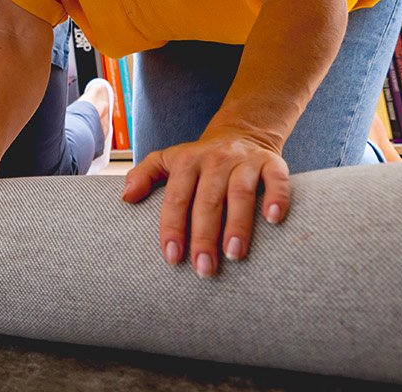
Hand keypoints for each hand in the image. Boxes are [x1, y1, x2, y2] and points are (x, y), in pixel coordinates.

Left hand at [121, 130, 290, 277]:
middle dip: (204, 237)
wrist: (242, 132)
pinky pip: (277, 179)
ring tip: (234, 255)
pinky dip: (277, 197)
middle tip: (204, 269)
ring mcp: (244, 161)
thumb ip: (144, 175)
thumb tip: (125, 197)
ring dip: (237, 225)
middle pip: (207, 201)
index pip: (176, 198)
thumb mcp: (168, 159)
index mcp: (186, 162)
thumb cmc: (200, 159)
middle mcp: (214, 161)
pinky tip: (273, 219)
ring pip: (240, 193)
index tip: (172, 258)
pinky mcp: (271, 162)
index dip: (173, 228)